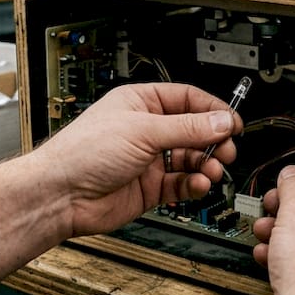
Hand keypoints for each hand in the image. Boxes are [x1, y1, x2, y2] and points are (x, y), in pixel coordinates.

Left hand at [31, 83, 240, 238]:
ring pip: (191, 159)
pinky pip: (181, 183)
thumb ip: (188, 128)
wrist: (61, 195)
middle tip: (226, 150)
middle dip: (213, 141)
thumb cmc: (84, 152)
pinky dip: (193, 184)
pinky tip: (197, 184)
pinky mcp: (150, 187)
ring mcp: (149, 159)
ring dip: (205, 164)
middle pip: (194, 131)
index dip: (213, 110)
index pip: (188, 100)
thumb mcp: (143, 131)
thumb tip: (221, 120)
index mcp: (142, 103)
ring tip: (211, 170)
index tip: (233, 123)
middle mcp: (147, 129)